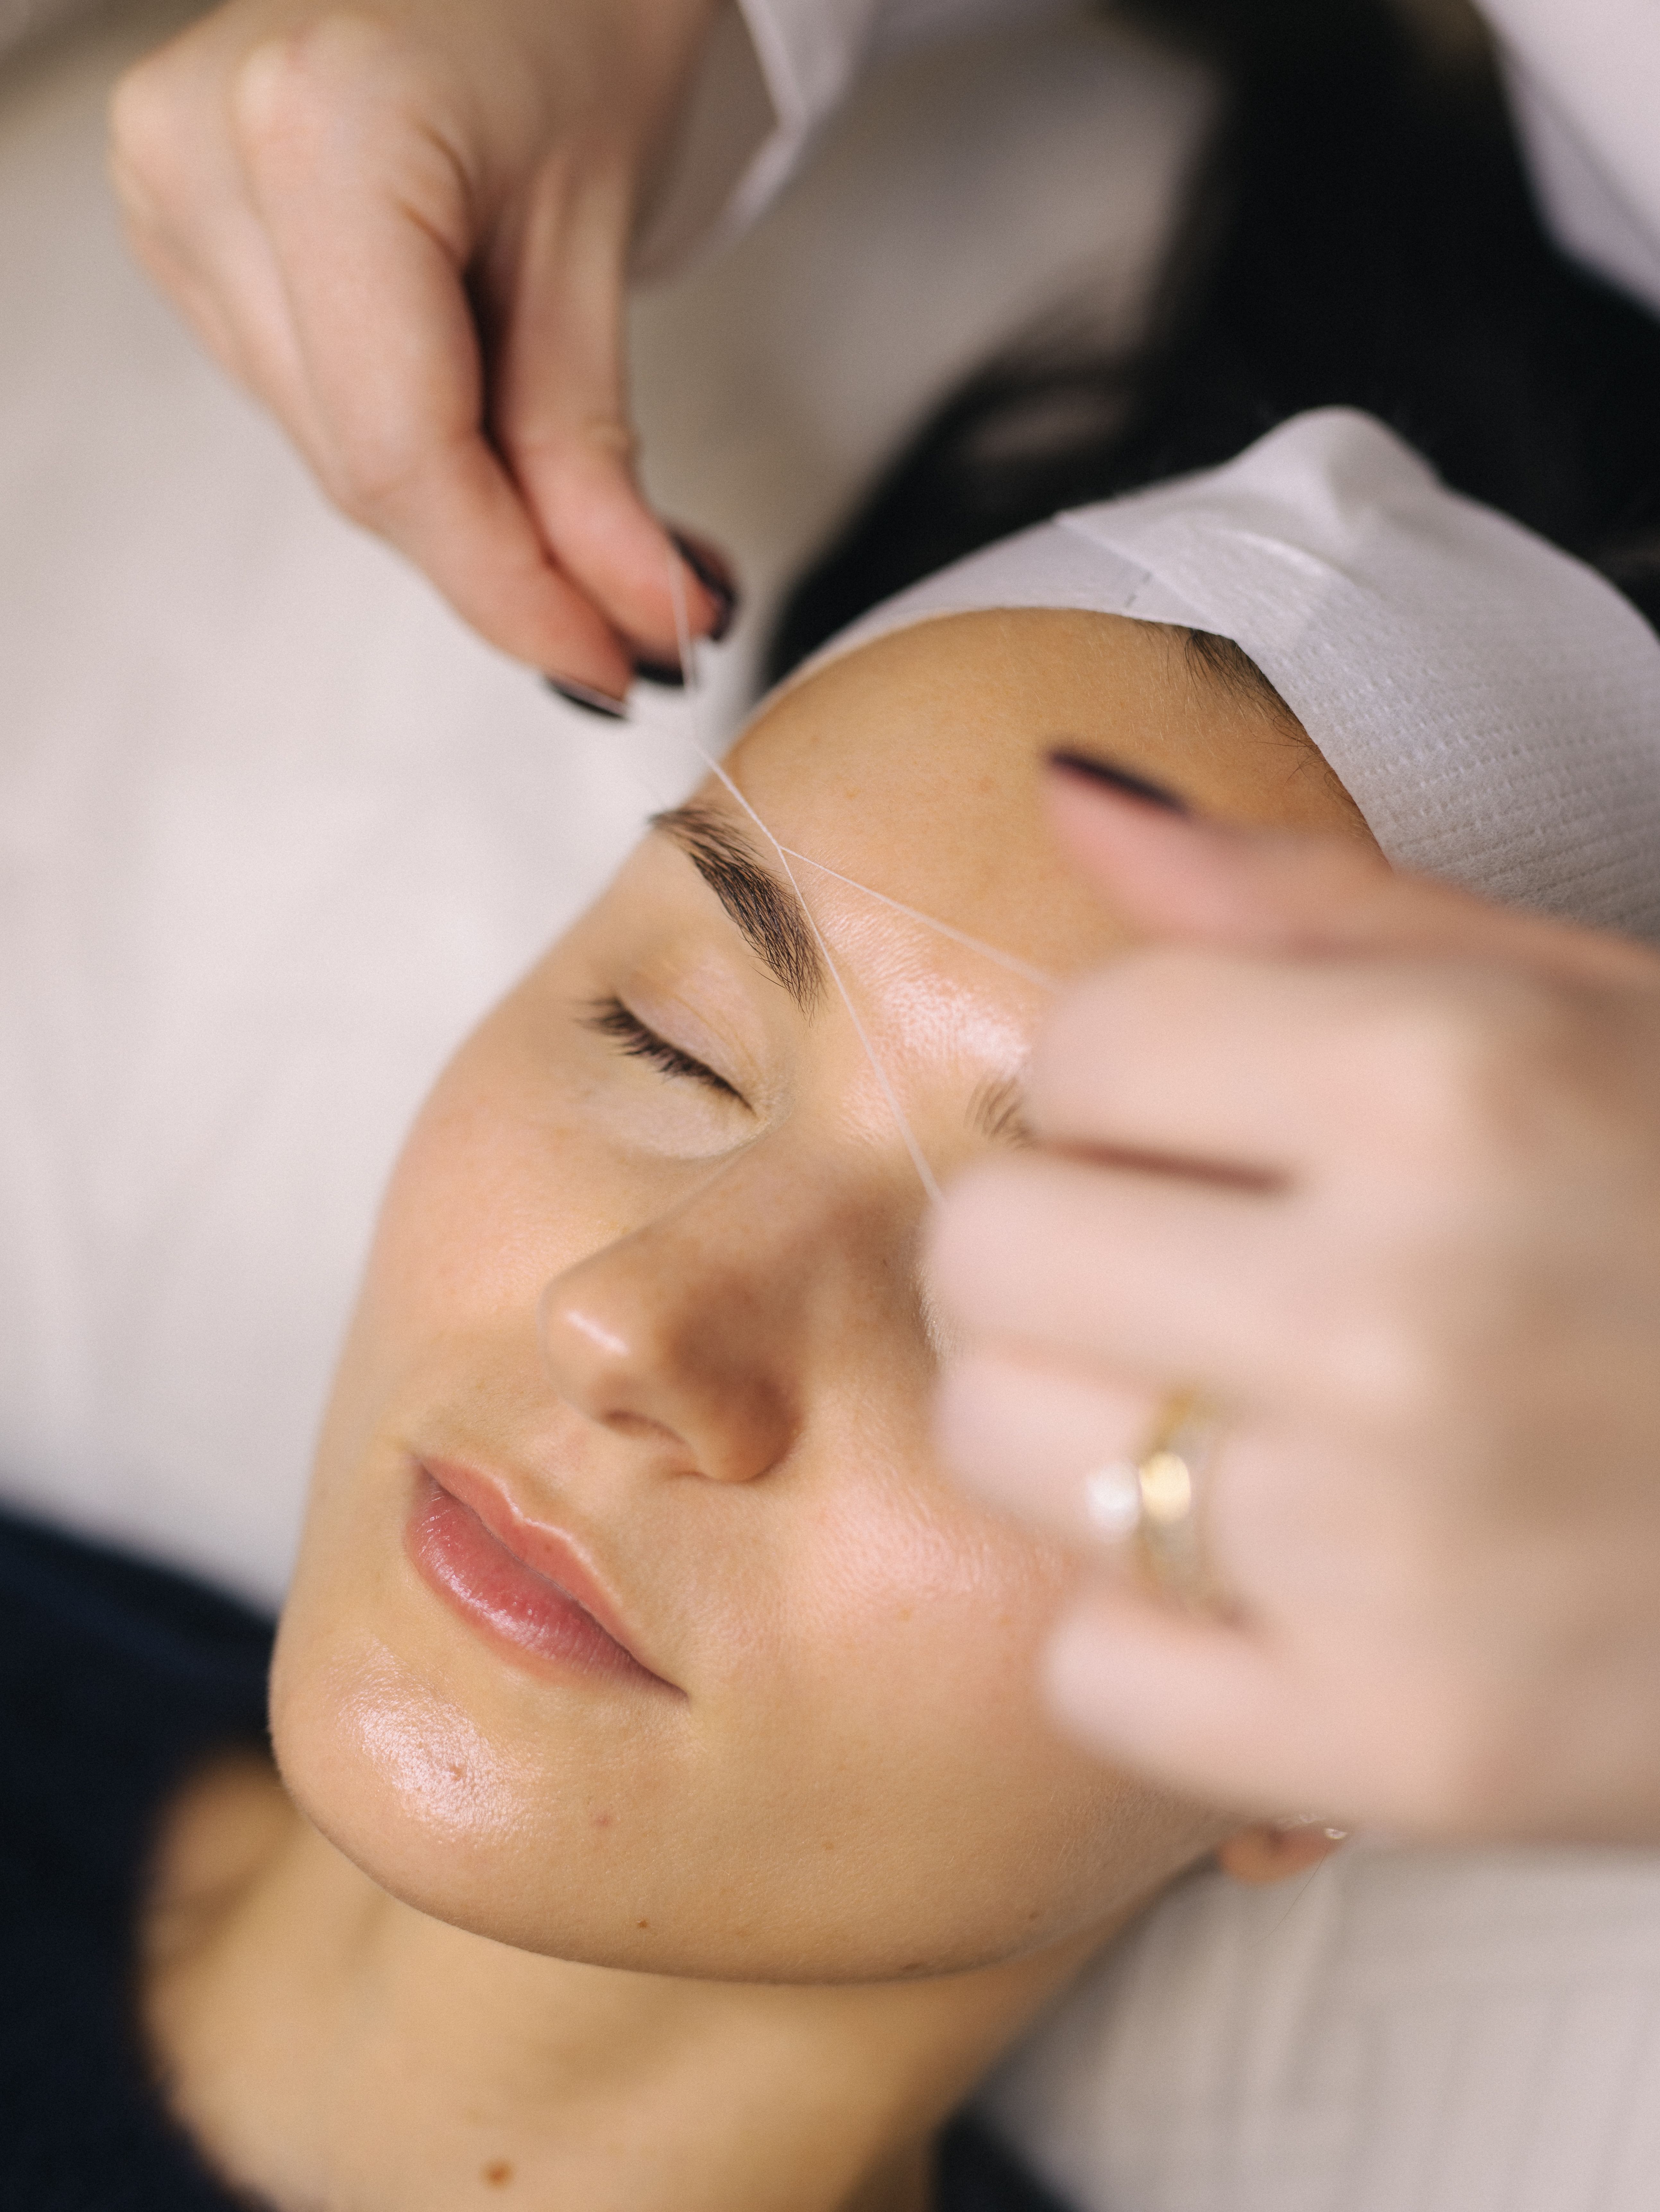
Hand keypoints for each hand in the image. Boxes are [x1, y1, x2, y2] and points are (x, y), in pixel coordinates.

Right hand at [109, 0, 734, 703]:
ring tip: (574, 496)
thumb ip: (596, 460)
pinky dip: (418, 449)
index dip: (511, 590)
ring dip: (465, 512)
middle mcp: (205, 159)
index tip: (610, 664)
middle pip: (367, 469)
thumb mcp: (598, 246)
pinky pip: (314, 406)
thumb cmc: (567, 21)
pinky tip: (484, 422)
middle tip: (633, 616)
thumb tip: (637, 627)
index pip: (402, 453)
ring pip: (338, 456)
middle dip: (505, 564)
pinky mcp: (184, 230)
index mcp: (316, 136)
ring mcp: (173, 195)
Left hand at [931, 767, 1659, 1842]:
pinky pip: (1092, 1670)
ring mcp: (1394, 1556)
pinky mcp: (1404, 1750)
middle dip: (1069, 1245)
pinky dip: (1160, 1634)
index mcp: (1452, 1089)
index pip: (1079, 1044)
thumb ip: (1308, 906)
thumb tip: (1069, 793)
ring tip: (1248, 1421)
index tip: (1213, 1127)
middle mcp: (1403, 1316)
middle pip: (989, 1251)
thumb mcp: (1583, 1009)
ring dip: (1091, 1424)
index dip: (1131, 1080)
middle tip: (1202, 1277)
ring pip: (1002, 1447)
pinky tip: (1289, 1584)